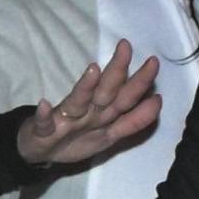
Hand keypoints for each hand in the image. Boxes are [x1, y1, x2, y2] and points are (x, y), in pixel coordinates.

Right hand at [13, 43, 163, 172]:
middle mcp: (86, 112)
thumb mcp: (108, 137)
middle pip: (105, 90)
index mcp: (103, 114)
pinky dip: (43, 114)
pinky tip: (44, 104)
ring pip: (77, 101)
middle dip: (117, 70)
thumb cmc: (75, 139)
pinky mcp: (43, 129)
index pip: (125, 96)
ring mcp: (64, 119)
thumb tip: (158, 100)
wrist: (39, 152)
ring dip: (85, 86)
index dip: (139, 83)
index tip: (154, 63)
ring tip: (93, 69)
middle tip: (126, 46)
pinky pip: (43, 123)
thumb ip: (133, 122)